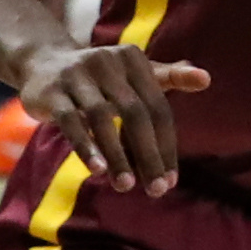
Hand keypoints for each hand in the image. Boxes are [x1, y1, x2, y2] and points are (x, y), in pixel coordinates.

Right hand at [20, 39, 209, 193]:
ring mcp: (78, 76)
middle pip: (135, 113)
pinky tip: (98, 170)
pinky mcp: (52, 92)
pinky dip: (85, 146)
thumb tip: (207, 80)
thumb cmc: (101, 76)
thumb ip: (169, 77)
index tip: (171, 179)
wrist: (44, 62)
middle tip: (157, 189)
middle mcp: (108, 63)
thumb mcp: (133, 72)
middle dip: (148, 154)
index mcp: (133, 60)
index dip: (166, 144)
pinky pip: (71, 122)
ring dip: (117, 154)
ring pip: (101, 118)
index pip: (157, 107)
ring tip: (127, 185)